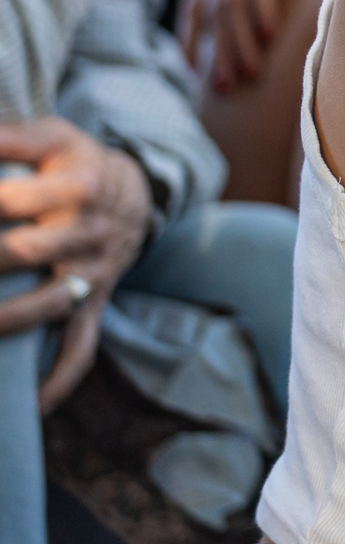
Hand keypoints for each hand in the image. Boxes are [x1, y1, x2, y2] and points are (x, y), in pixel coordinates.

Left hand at [0, 118, 154, 408]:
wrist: (133, 193)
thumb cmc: (77, 161)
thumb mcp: (51, 135)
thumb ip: (10, 136)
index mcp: (77, 187)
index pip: (9, 200)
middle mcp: (87, 235)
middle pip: (17, 254)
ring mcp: (91, 275)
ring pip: (44, 308)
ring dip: (2, 323)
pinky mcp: (92, 303)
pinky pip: (78, 348)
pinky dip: (56, 381)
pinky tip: (31, 408)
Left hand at [178, 0, 344, 90]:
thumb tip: (269, 17)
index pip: (193, 3)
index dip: (192, 40)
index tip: (200, 75)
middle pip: (209, 9)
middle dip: (216, 51)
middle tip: (226, 87)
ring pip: (229, 0)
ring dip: (238, 40)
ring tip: (250, 72)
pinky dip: (262, 9)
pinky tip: (271, 34)